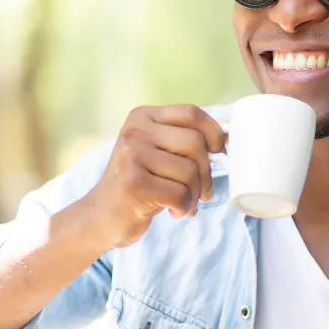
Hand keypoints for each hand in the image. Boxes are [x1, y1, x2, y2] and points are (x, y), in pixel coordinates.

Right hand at [80, 105, 224, 249]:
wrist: (101, 216)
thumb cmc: (140, 184)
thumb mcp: (157, 152)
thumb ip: (183, 140)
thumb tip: (227, 137)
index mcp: (143, 117)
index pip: (191, 113)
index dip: (214, 132)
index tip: (219, 152)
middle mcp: (135, 132)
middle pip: (195, 143)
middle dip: (206, 172)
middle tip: (202, 191)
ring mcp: (131, 156)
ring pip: (190, 172)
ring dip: (194, 195)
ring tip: (182, 202)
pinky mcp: (133, 183)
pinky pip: (180, 194)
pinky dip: (184, 207)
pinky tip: (172, 210)